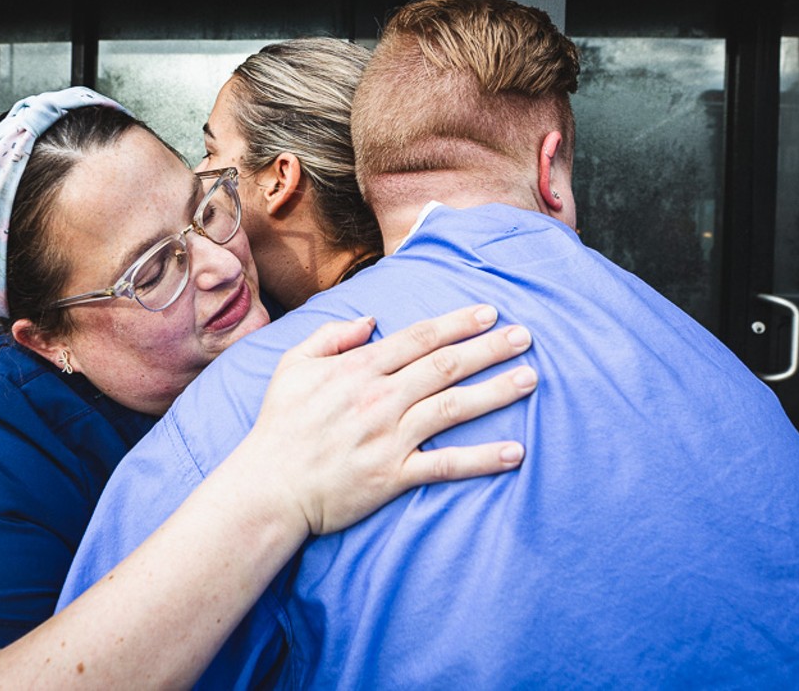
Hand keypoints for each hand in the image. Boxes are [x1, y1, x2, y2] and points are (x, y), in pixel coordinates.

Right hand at [246, 304, 534, 534]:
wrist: (268, 488)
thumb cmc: (278, 427)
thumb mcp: (293, 366)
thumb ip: (331, 336)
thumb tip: (370, 320)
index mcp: (358, 369)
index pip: (418, 338)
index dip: (457, 323)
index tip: (489, 312)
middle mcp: (380, 398)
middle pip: (445, 365)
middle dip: (489, 347)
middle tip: (526, 335)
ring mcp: (389, 437)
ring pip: (453, 406)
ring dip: (496, 391)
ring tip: (530, 378)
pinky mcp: (394, 476)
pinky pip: (446, 464)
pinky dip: (482, 459)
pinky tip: (515, 452)